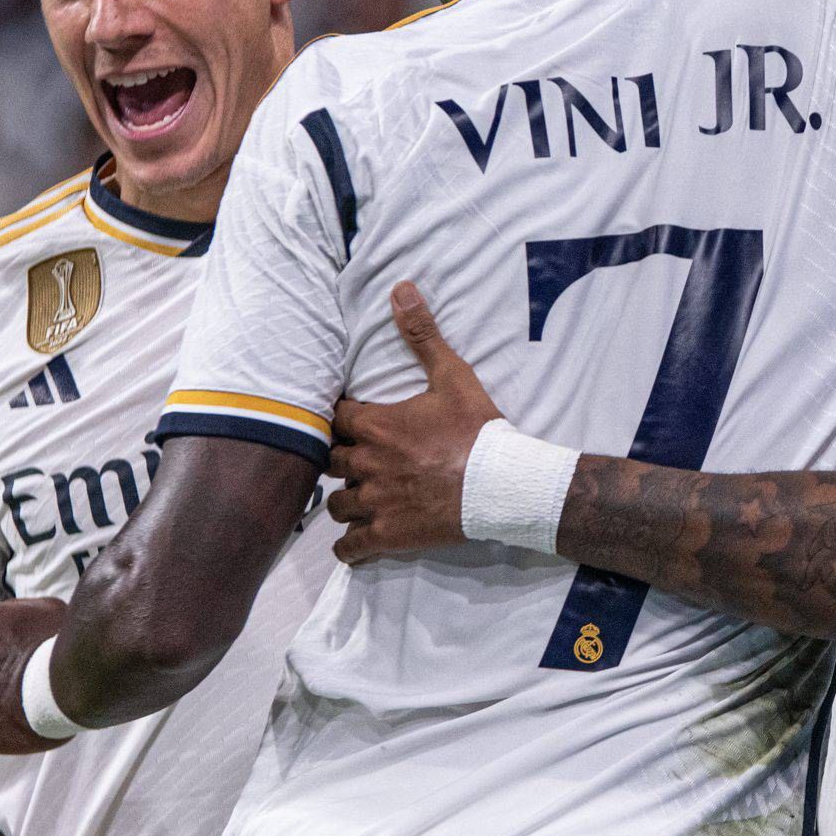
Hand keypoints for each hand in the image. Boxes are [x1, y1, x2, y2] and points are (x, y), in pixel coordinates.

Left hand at [330, 283, 505, 563]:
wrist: (505, 483)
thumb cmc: (479, 430)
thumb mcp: (453, 376)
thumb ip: (423, 335)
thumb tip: (401, 288)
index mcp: (377, 425)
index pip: (336, 418)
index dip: (342, 419)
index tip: (352, 421)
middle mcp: (367, 464)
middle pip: (330, 461)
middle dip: (340, 459)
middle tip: (356, 460)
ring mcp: (375, 503)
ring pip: (336, 504)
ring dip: (344, 500)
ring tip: (357, 498)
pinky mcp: (388, 535)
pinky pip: (351, 548)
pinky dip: (349, 548)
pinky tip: (354, 544)